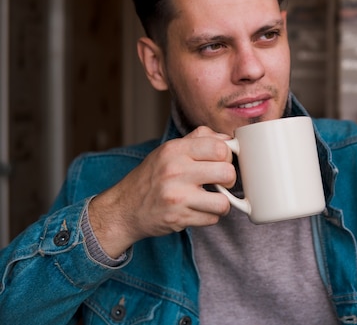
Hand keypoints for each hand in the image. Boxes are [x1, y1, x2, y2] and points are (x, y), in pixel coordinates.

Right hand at [89, 126, 235, 257]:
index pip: (220, 148)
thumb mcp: (170, 150)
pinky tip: (198, 210)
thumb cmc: (153, 176)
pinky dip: (209, 216)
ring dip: (222, 203)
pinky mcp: (178, 218)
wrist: (124, 208)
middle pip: (227, 173)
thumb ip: (199, 139)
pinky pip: (212, 219)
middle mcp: (175, 171)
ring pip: (224, 202)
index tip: (222, 161)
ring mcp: (177, 196)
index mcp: (175, 150)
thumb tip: (229, 139)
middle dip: (230, 179)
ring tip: (212, 199)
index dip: (228, 155)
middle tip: (221, 182)